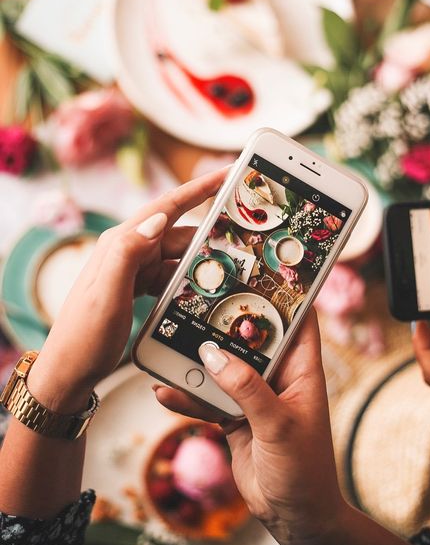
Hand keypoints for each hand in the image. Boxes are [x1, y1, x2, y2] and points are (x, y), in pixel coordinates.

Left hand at [27, 168, 227, 412]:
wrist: (69, 370)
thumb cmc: (84, 335)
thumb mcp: (106, 295)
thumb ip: (127, 253)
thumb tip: (157, 218)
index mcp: (121, 243)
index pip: (166, 207)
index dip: (199, 188)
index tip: (227, 174)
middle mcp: (128, 250)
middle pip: (180, 232)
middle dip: (210, 232)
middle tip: (244, 236)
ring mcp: (134, 269)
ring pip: (179, 255)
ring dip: (203, 260)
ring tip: (232, 266)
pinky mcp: (138, 286)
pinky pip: (172, 275)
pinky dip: (190, 278)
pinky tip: (205, 288)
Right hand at [154, 309, 344, 543]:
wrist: (294, 518)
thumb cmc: (304, 471)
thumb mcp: (278, 425)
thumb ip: (245, 389)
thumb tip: (212, 354)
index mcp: (301, 369)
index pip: (297, 318)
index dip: (282, 292)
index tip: (254, 268)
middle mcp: (278, 376)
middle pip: (249, 337)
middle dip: (223, 322)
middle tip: (194, 301)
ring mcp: (254, 396)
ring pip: (222, 366)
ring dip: (197, 360)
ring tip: (167, 346)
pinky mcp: (234, 416)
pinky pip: (207, 398)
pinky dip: (187, 395)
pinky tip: (164, 392)